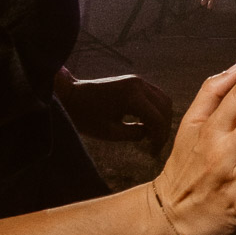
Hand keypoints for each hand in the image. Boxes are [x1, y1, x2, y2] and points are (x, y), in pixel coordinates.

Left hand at [55, 70, 176, 148]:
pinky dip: (156, 110)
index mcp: (131, 96)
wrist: (71, 96)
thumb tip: (150, 134)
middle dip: (164, 129)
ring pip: (163, 100)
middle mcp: (138, 84)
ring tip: (153, 137)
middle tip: (155, 147)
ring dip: (162, 119)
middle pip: (165, 108)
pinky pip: (155, 96)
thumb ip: (135, 134)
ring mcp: (137, 81)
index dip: (159, 138)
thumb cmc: (86, 117)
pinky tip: (147, 125)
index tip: (153, 153)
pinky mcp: (135, 82)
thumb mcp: (110, 133)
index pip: (157, 119)